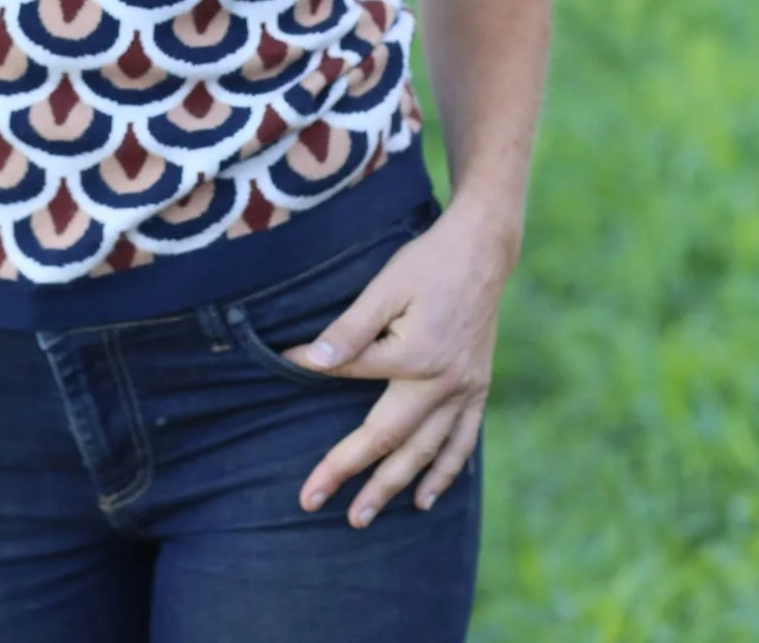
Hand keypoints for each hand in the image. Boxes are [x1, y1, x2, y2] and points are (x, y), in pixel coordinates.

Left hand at [292, 202, 511, 528]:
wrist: (484, 250)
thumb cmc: (429, 262)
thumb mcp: (385, 286)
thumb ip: (350, 328)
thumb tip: (310, 360)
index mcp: (414, 356)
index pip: (350, 372)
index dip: (313, 369)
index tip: (283, 365)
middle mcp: (442, 382)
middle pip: (388, 438)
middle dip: (351, 473)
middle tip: (314, 501)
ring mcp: (464, 390)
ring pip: (425, 451)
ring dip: (393, 486)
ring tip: (363, 517)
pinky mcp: (477, 388)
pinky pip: (462, 442)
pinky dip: (445, 472)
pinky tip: (426, 497)